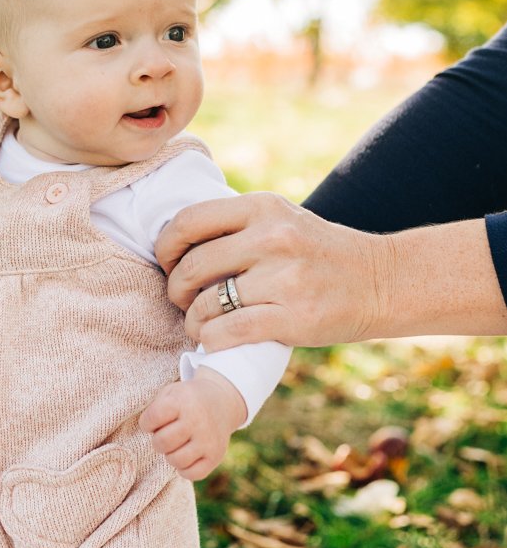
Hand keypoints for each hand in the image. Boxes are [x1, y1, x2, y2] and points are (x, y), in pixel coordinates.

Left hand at [139, 368, 245, 480]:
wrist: (221, 402)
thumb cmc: (186, 401)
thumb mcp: (170, 392)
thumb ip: (154, 409)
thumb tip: (147, 432)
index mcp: (183, 401)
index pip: (153, 417)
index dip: (147, 423)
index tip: (153, 421)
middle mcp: (197, 421)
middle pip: (162, 442)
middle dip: (158, 441)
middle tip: (165, 435)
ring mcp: (208, 440)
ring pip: (176, 461)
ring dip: (170, 455)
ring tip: (176, 446)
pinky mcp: (216, 456)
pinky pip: (192, 474)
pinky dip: (184, 469)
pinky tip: (186, 456)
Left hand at [155, 192, 386, 348]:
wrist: (382, 282)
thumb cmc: (319, 254)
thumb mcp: (281, 220)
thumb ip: (236, 226)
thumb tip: (175, 244)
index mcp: (263, 207)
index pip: (189, 220)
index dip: (166, 246)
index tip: (168, 262)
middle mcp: (273, 238)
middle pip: (192, 264)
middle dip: (176, 288)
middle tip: (182, 299)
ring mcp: (284, 278)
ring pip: (206, 303)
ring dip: (192, 320)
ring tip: (198, 324)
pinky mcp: (292, 317)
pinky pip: (228, 331)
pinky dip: (211, 340)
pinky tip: (213, 339)